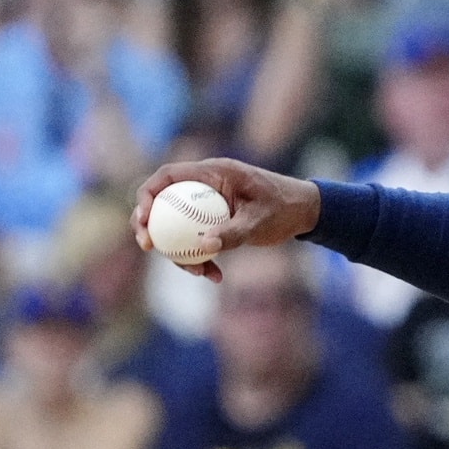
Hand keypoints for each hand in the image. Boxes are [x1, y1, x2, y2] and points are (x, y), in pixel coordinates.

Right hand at [132, 158, 321, 282]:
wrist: (305, 213)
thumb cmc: (285, 209)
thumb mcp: (261, 221)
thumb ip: (234, 232)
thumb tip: (204, 246)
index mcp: (213, 172)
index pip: (168, 176)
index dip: (147, 194)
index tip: (143, 219)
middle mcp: (205, 184)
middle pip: (163, 201)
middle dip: (150, 225)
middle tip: (149, 247)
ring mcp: (207, 203)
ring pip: (177, 225)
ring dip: (179, 251)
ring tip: (200, 272)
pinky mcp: (214, 221)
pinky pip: (195, 238)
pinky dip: (200, 257)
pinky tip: (215, 276)